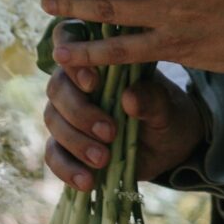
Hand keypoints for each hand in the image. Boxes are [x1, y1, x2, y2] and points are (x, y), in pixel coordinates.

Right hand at [41, 63, 207, 192]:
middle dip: (80, 112)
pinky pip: (54, 154)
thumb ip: (152, 100)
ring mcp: (68, 115)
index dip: (72, 58)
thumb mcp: (167, 107)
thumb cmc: (166, 113)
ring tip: (104, 159)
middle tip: (109, 132)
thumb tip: (130, 98)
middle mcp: (77, 84)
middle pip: (57, 87)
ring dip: (76, 141)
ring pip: (52, 120)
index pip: (69, 41)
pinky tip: (87, 181)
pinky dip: (67, 168)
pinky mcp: (66, 145)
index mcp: (100, 60)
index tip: (92, 82)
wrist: (170, 146)